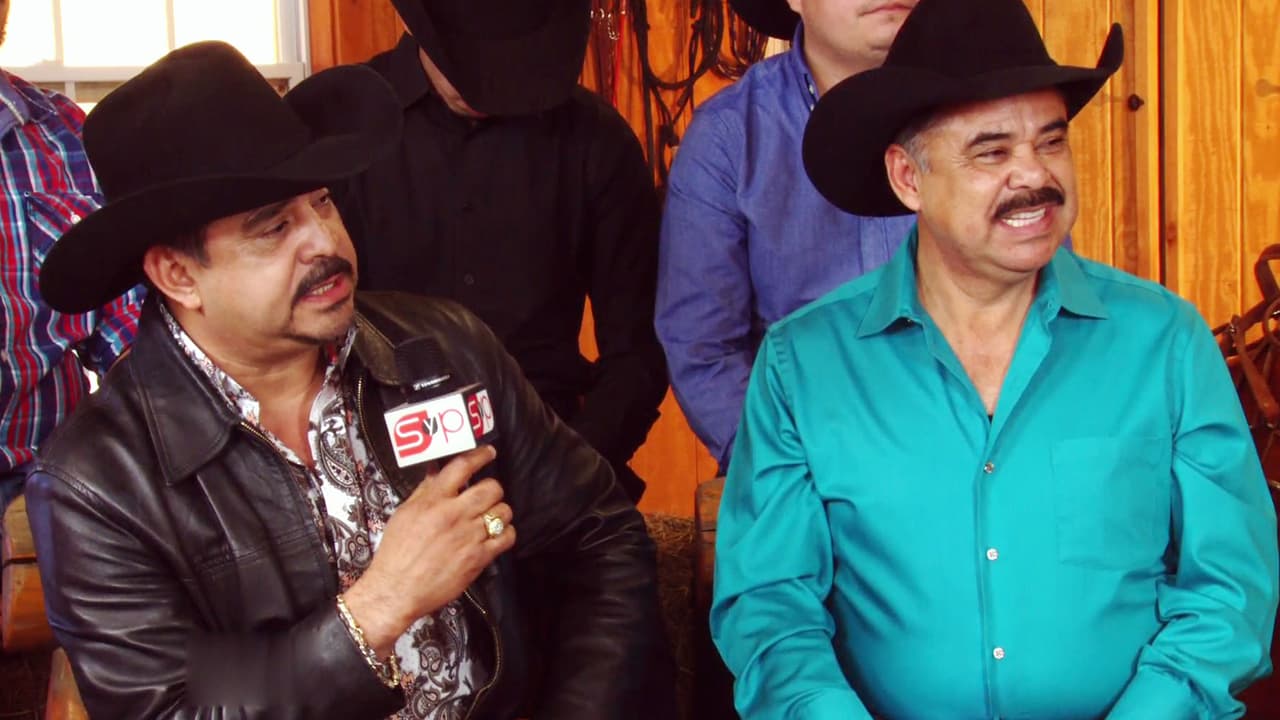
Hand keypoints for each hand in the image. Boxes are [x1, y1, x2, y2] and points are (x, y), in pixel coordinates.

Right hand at [342, 445, 515, 655]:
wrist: (396, 590)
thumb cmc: (396, 553)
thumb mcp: (404, 514)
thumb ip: (425, 490)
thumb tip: (437, 470)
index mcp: (433, 500)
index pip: (462, 467)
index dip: (480, 456)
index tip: (488, 453)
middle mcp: (453, 514)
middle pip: (491, 488)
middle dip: (493, 489)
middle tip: (487, 495)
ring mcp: (468, 536)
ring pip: (503, 511)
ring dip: (500, 512)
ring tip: (491, 517)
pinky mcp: (478, 557)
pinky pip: (506, 537)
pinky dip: (505, 534)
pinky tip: (496, 536)